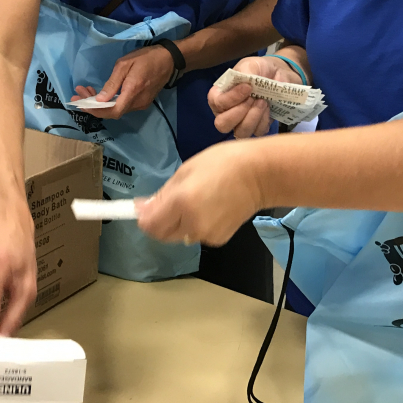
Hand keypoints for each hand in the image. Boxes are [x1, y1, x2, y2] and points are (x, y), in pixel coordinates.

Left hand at [71, 44, 175, 118]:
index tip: (80, 103)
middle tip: (78, 93)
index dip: (95, 111)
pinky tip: (102, 93)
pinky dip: (110, 101)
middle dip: (93, 105)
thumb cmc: (146, 58)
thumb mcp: (125, 65)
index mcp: (132, 92)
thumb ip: (112, 83)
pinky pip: (123, 106)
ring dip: (100, 103)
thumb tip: (100, 99)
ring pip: (117, 109)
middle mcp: (137, 103)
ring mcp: (141, 104)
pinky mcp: (143, 102)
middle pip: (112, 112)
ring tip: (87, 91)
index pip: (112, 111)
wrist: (169, 59)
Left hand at [137, 139, 264, 245]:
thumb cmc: (222, 163)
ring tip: (194, 200)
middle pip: (161, 234)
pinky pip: (195, 235)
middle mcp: (192, 224)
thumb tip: (142, 209)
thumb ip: (163, 193)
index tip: (142, 207)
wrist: (260, 174)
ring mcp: (206, 235)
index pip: (149, 225)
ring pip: (178, 235)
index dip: (142, 217)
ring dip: (177, 223)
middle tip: (169, 200)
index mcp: (182, 203)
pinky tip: (209, 208)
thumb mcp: (186, 170)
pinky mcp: (218, 240)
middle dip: (159, 221)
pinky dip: (195, 225)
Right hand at [208, 55, 298, 138]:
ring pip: (240, 132)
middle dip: (240, 112)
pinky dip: (264, 121)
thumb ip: (245, 71)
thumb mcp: (251, 64)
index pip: (217, 103)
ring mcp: (241, 123)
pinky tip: (268, 108)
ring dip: (253, 117)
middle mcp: (226, 113)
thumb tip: (245, 84)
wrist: (278, 75)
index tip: (248, 87)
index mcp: (219, 96)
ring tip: (263, 102)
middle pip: (222, 124)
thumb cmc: (259, 69)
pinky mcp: (257, 128)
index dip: (232, 98)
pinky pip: (257, 132)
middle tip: (253, 98)